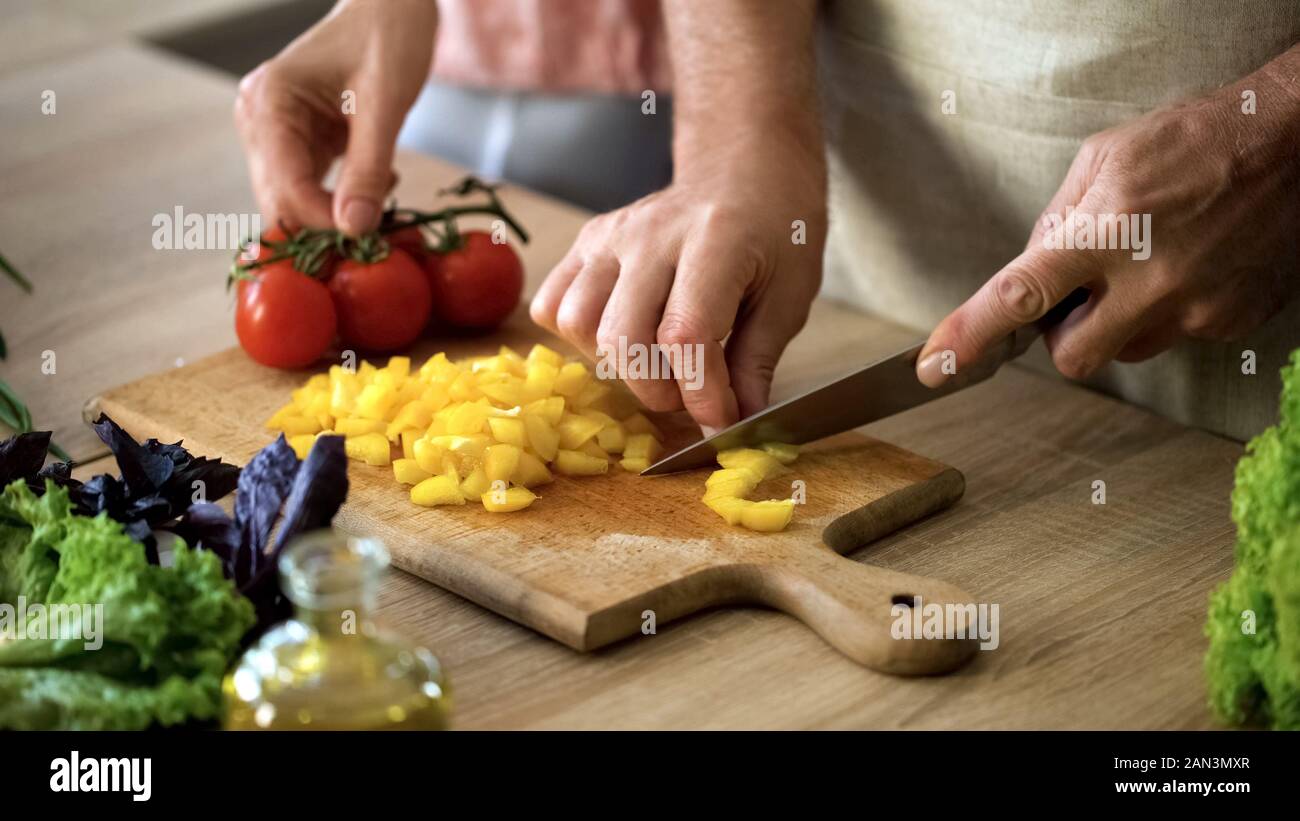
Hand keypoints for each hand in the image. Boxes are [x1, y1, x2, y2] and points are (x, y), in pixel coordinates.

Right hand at [234, 0, 436, 234]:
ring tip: (383, 187)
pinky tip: (378, 179)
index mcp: (268, 103)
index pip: (284, 189)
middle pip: (280, 202)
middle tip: (382, 219)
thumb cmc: (389, 36)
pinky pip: (311, 189)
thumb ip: (368, 168)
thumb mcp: (385, 102)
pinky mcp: (296, 142)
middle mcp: (258, 120)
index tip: (371, 231)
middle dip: (328, 222)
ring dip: (338, 212)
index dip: (324, 221)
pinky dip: (344, 198)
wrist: (392, 5)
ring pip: (295, 202)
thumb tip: (354, 228)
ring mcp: (273, 133)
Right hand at [530, 139, 825, 431]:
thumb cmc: (774, 232)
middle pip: (622, 336)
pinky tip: (621, 332)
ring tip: (655, 361)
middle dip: (657, 389)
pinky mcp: (587, 241)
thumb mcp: (789, 296)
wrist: (744, 168)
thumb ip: (758, 361)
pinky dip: (579, 336)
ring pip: (578, 323)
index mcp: (716, 240)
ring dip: (616, 364)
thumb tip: (738, 423)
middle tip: (690, 392)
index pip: (686, 334)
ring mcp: (612, 234)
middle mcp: (652, 233)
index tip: (720, 421)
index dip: (700, 393)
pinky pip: (552, 303)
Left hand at [916, 58, 1299, 387]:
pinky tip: (1188, 266)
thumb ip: (1058, 218)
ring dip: (1117, 323)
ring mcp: (1196, 309)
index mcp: (1107, 231)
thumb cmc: (1195, 139)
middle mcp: (1151, 281)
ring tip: (1147, 265)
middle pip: (1072, 358)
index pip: (1020, 296)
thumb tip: (1030, 266)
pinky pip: (1175, 338)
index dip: (970, 336)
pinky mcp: (1231, 323)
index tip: (934, 366)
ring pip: (1126, 353)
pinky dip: (1166, 313)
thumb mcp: (1105, 158)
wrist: (1295, 142)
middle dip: (1062, 336)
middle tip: (1081, 294)